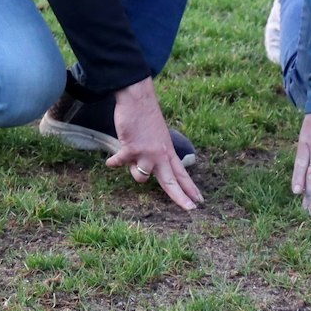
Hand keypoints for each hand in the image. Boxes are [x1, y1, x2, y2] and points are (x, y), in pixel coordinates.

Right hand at [106, 77, 202, 210]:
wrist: (138, 100)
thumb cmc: (146, 118)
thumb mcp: (159, 138)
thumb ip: (156, 156)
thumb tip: (145, 173)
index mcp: (168, 153)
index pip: (182, 175)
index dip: (190, 189)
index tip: (199, 201)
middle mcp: (160, 155)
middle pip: (172, 182)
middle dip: (180, 197)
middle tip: (190, 209)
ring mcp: (147, 153)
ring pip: (141, 177)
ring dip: (133, 171)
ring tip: (130, 157)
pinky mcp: (132, 148)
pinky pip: (120, 163)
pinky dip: (114, 162)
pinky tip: (110, 162)